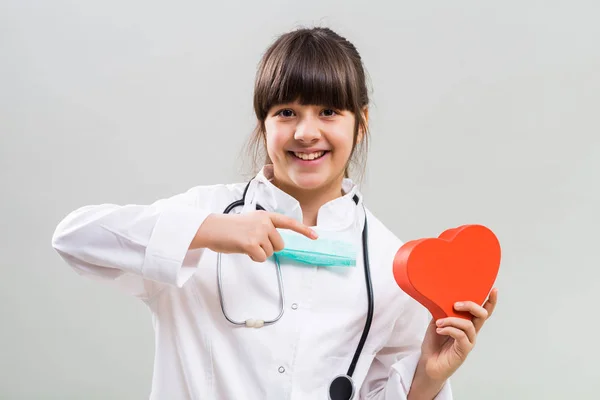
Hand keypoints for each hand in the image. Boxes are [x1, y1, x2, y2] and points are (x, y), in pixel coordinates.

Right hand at [192, 211, 317, 261]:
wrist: (212, 228)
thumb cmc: (230, 228)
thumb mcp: (251, 222)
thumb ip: (265, 228)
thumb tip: (275, 244)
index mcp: (265, 216)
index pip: (288, 222)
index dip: (303, 230)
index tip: (315, 236)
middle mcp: (264, 222)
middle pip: (280, 245)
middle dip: (269, 248)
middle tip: (252, 242)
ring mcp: (258, 232)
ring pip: (270, 253)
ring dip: (259, 253)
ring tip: (245, 244)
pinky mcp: (251, 244)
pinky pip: (261, 258)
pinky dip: (253, 258)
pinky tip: (243, 250)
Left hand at [419, 288, 497, 381]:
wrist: (428, 362)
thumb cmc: (434, 343)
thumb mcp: (437, 322)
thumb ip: (442, 311)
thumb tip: (441, 297)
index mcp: (467, 323)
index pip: (482, 312)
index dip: (490, 302)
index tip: (494, 290)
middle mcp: (471, 332)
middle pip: (482, 315)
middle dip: (471, 306)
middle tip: (456, 305)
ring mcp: (468, 341)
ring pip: (469, 325)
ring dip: (452, 320)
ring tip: (439, 323)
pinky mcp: (463, 350)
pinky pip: (460, 335)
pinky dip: (449, 329)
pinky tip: (440, 330)